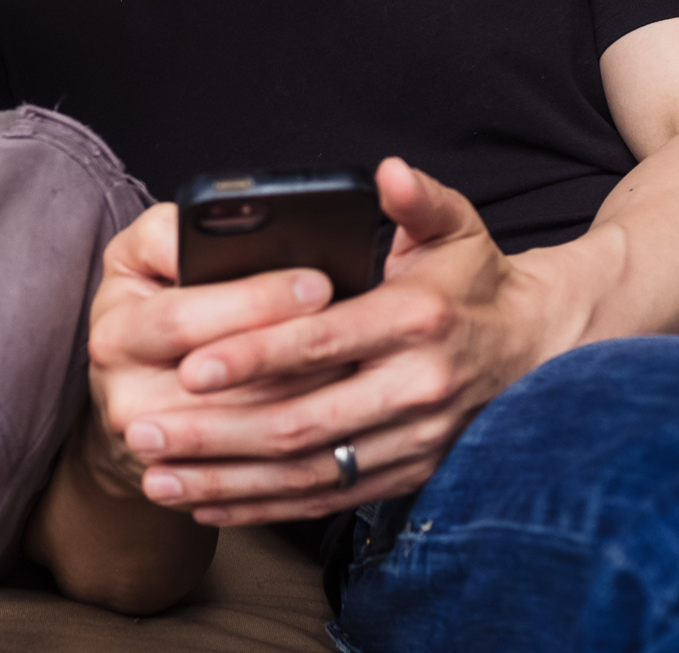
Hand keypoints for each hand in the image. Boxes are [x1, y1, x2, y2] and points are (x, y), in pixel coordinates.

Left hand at [117, 159, 542, 526]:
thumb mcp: (458, 227)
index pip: (323, 343)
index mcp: (418, 321)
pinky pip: (325, 501)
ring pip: (306, 474)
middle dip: (216, 431)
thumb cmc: (475, 281)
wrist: (535, 350)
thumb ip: (419, 199)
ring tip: (155, 475)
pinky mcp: (406, 476)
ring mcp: (413, 442)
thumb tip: (387, 171)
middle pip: (302, 423)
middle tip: (143, 426)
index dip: (255, 355)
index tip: (190, 365)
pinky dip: (262, 508)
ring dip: (225, 481)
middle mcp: (417, 389)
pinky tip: (206, 505)